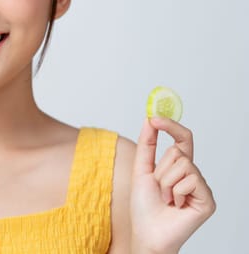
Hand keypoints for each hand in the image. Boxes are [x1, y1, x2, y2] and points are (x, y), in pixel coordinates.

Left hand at [131, 118, 215, 253]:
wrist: (146, 232)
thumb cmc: (144, 205)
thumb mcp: (141, 169)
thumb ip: (147, 144)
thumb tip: (149, 119)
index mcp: (178, 167)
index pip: (182, 139)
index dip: (171, 126)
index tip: (154, 117)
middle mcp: (193, 174)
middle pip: (177, 151)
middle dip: (160, 169)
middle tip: (158, 188)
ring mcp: (201, 187)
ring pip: (182, 164)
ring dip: (165, 182)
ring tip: (165, 198)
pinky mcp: (208, 199)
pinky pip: (190, 179)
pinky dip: (175, 192)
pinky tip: (175, 205)